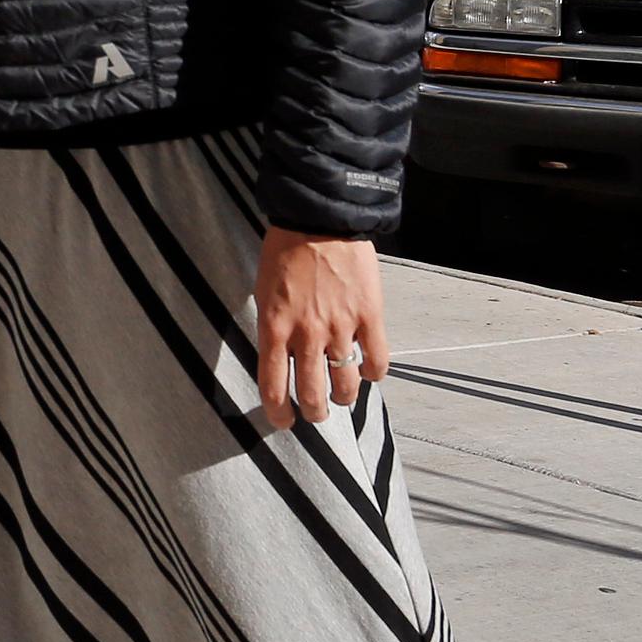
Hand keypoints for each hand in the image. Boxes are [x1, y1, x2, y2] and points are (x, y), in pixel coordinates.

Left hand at [254, 230, 388, 431]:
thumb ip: (273, 327)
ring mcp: (340, 327)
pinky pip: (377, 360)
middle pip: (311, 393)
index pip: (273, 385)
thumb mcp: (264, 291)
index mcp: (274, 327)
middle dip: (313, 412)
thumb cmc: (285, 251)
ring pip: (345, 384)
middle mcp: (306, 334)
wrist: (319, 218)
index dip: (278, 413)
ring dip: (343, 398)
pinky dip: (374, 373)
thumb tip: (279, 359)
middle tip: (315, 413)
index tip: (283, 423)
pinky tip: (369, 373)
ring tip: (342, 398)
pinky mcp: (369, 316)